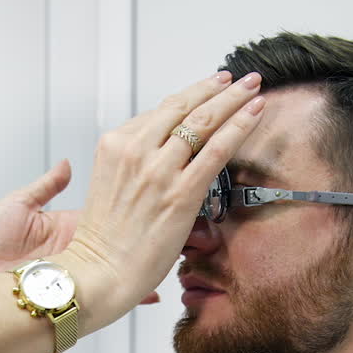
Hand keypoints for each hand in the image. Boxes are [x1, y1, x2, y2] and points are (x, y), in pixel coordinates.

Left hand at [0, 160, 159, 303]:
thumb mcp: (21, 204)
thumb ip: (47, 186)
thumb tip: (66, 165)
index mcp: (68, 225)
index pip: (112, 211)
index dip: (136, 204)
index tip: (157, 192)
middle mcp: (78, 248)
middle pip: (125, 242)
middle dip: (151, 236)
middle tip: (181, 229)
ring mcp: (79, 271)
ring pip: (123, 268)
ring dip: (145, 263)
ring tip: (175, 256)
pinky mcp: (74, 292)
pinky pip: (110, 293)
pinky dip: (131, 292)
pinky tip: (152, 289)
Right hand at [57, 71, 265, 330]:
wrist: (98, 273)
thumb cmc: (104, 242)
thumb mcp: (111, 188)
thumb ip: (136, 166)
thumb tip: (168, 158)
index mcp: (114, 146)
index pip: (160, 113)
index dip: (190, 97)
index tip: (209, 89)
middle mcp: (135, 150)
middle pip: (183, 107)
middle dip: (215, 88)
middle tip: (238, 79)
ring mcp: (159, 170)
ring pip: (203, 121)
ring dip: (233, 99)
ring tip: (252, 87)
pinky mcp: (181, 192)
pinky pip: (217, 148)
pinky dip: (239, 125)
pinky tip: (254, 113)